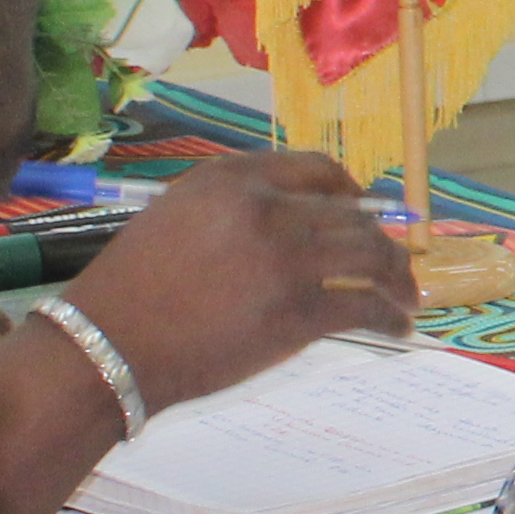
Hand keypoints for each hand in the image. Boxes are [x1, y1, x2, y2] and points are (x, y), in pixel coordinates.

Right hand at [63, 148, 423, 412]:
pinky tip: (397, 325)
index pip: (316, 169)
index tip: (367, 210)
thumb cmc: (131, 290)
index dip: (351, 191)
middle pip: (353, 216)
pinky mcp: (298, 311)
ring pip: (370, 256)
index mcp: (233, 179)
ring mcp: (287, 259)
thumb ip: (235, 207)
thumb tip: (294, 219)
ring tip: (407, 297)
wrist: (107, 344)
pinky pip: (364, 306)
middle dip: (383, 242)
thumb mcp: (176, 216)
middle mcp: (266, 209)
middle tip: (396, 264)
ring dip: (397, 278)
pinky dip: (389, 315)